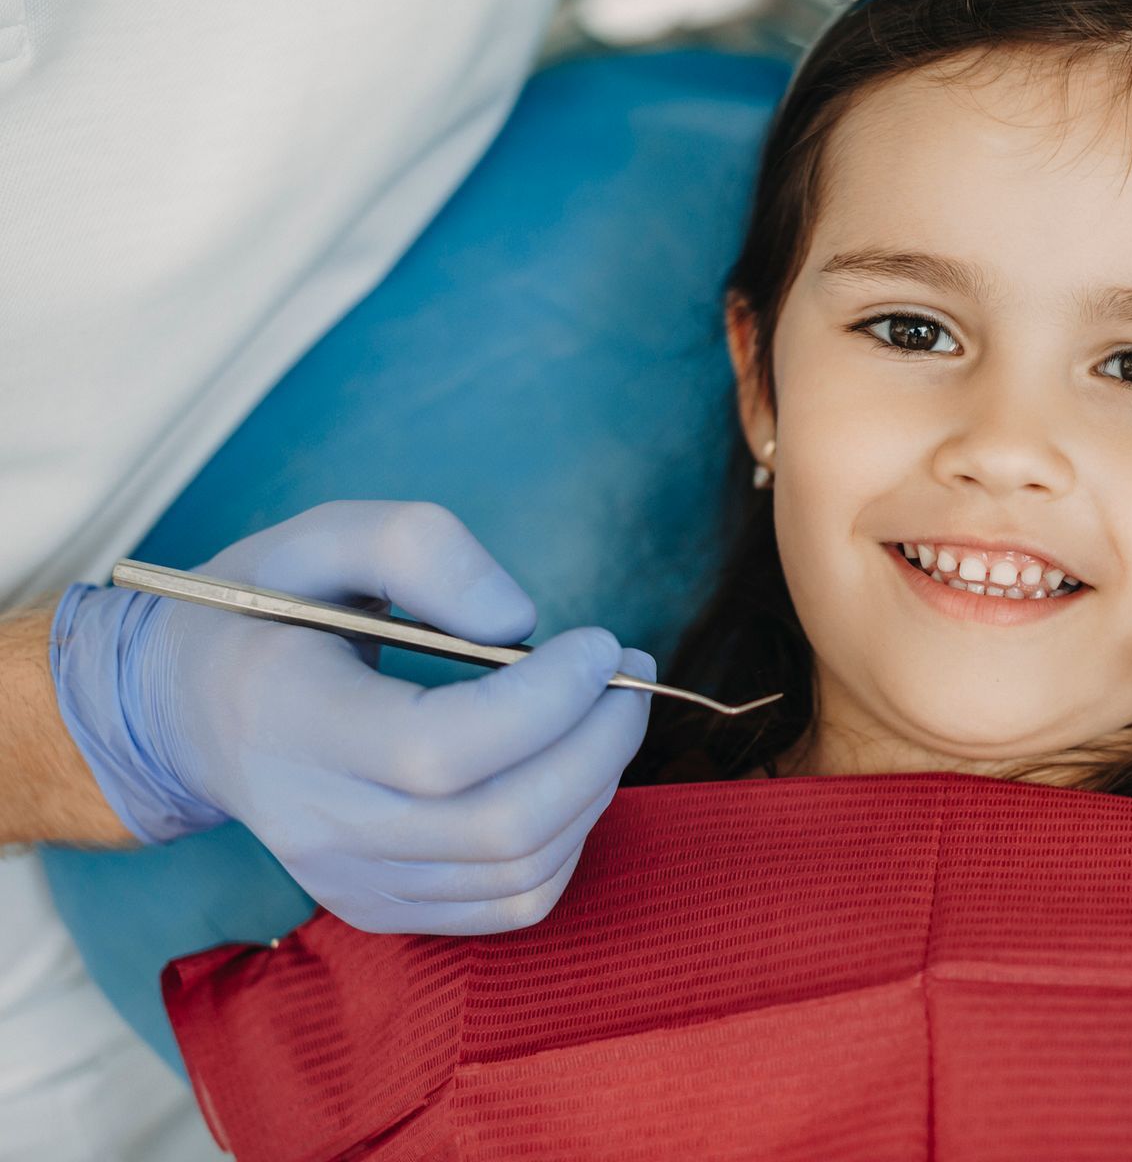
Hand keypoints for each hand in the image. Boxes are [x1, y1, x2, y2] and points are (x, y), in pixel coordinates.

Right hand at [48, 501, 653, 933]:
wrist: (188, 709)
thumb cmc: (270, 610)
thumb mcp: (322, 539)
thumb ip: (419, 548)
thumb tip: (519, 622)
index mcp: (290, 723)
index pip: (441, 748)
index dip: (548, 699)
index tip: (598, 641)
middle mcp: (317, 822)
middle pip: (499, 824)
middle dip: (600, 743)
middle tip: (627, 671)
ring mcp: (349, 880)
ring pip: (520, 872)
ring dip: (597, 785)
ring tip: (605, 710)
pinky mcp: (381, 909)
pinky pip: (513, 904)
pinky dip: (570, 838)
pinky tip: (566, 770)